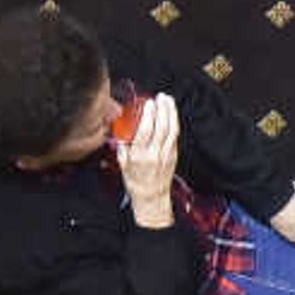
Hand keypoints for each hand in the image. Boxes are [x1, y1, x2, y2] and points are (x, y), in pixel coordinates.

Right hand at [116, 91, 180, 227]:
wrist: (151, 197)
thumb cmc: (135, 181)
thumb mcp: (123, 164)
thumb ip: (122, 147)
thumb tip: (119, 131)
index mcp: (139, 156)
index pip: (145, 132)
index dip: (148, 116)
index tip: (149, 103)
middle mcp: (154, 154)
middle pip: (161, 128)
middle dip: (162, 110)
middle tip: (161, 97)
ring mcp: (166, 154)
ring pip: (172, 130)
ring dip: (171, 113)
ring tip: (168, 101)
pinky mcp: (173, 155)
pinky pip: (175, 136)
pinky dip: (174, 123)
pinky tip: (172, 114)